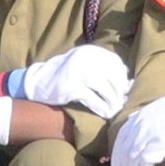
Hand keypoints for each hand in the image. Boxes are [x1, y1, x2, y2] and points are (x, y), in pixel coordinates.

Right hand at [12, 43, 132, 118]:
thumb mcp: (82, 64)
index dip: (123, 78)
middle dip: (120, 92)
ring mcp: (77, 73)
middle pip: (112, 77)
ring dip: (113, 102)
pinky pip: (93, 100)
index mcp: (89, 51)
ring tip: (115, 109)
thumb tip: (128, 83)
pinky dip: (102, 108)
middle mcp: (84, 59)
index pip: (115, 63)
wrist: (36, 81)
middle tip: (122, 102)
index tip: (125, 89)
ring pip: (105, 89)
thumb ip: (102, 68)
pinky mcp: (71, 88)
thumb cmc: (64, 74)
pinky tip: (105, 114)